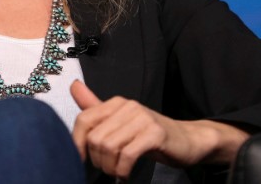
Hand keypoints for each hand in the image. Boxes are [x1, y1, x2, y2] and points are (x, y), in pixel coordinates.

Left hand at [70, 80, 248, 178]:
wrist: (186, 140)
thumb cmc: (150, 134)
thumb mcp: (120, 122)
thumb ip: (95, 108)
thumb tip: (74, 85)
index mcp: (116, 103)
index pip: (83, 120)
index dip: (78, 143)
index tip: (84, 159)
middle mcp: (128, 106)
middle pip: (95, 138)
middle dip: (98, 160)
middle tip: (108, 168)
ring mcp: (142, 118)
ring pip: (109, 147)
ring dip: (110, 167)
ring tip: (117, 172)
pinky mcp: (155, 133)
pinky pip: (127, 155)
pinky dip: (122, 171)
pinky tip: (126, 175)